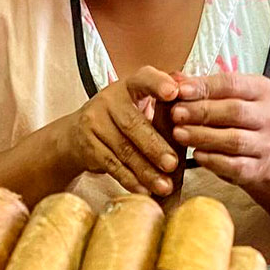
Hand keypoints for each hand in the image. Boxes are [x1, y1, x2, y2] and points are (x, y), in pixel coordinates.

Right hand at [63, 66, 179, 194]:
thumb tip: (194, 95)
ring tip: (164, 185)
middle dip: (155, 146)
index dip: (158, 84)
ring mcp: (95, 123)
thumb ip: (165, 103)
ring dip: (146, 170)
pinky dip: (130, 180)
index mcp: (129, 85)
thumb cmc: (121, 119)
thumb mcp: (140, 104)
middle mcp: (109, 100)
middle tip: (173, 164)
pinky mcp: (88, 146)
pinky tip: (144, 190)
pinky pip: (112, 165)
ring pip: (123, 149)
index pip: (144, 79)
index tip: (173, 92)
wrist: (76, 135)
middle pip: (132, 123)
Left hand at [170, 73, 269, 187]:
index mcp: (262, 90)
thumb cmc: (235, 119)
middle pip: (235, 111)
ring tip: (178, 133)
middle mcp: (269, 116)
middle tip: (175, 114)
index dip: (203, 87)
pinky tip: (195, 154)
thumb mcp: (223, 97)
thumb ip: (200, 87)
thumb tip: (174, 79)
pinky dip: (212, 160)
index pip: (231, 84)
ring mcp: (265, 144)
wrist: (261, 153)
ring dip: (203, 136)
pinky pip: (233, 165)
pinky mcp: (256, 168)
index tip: (179, 91)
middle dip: (201, 112)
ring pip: (234, 140)